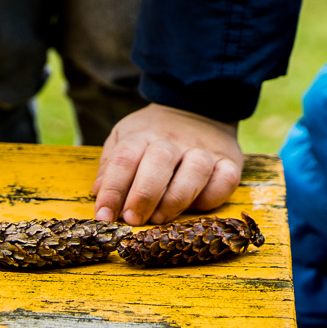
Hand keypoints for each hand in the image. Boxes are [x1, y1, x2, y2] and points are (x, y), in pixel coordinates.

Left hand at [93, 103, 242, 225]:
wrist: (196, 108)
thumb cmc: (153, 135)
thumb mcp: (124, 138)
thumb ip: (112, 166)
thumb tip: (98, 194)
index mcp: (142, 134)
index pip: (124, 158)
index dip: (112, 189)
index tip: (104, 216)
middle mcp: (174, 139)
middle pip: (160, 160)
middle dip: (144, 194)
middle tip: (133, 219)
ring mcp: (204, 149)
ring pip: (196, 169)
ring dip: (176, 199)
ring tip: (159, 217)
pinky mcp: (229, 160)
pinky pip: (225, 180)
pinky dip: (212, 197)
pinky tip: (195, 207)